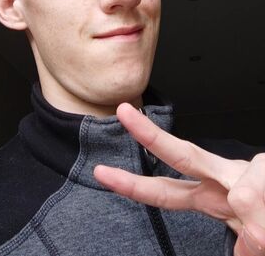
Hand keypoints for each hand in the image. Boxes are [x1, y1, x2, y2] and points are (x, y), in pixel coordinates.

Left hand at [93, 103, 264, 255]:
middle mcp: (227, 184)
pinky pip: (258, 223)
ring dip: (264, 228)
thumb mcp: (254, 234)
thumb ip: (240, 239)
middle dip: (150, 136)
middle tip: (123, 111)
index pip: (167, 189)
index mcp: (215, 196)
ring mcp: (249, 184)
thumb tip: (236, 250)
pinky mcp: (263, 181)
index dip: (134, 184)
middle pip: (182, 155)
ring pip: (245, 190)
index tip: (105, 174)